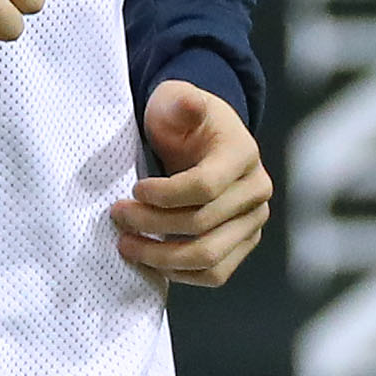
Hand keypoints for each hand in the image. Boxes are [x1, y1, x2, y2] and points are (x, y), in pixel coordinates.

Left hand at [117, 82, 271, 286]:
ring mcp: (253, 222)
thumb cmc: (184, 121)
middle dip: (152, 225)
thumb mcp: (176, 101)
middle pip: (202, 225)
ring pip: (209, 257)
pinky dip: (179, 274)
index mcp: (243, 154)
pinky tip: (149, 261)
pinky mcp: (243, 244)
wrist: (203, 140)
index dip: (164, 195)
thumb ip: (180, 103)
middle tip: (118, 217)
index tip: (134, 189)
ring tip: (127, 245)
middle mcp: (257, 191)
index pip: (205, 187)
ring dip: (161, 258)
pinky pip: (214, 273)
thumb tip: (188, 104)